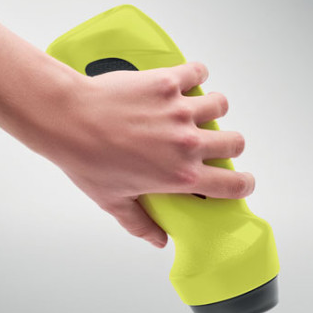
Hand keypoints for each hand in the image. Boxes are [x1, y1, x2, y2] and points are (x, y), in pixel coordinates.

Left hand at [45, 62, 254, 247]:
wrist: (67, 119)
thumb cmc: (86, 160)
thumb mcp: (114, 202)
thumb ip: (140, 224)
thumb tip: (158, 240)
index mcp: (179, 176)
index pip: (233, 185)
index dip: (244, 184)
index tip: (242, 181)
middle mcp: (187, 144)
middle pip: (235, 141)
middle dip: (229, 144)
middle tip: (211, 144)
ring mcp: (179, 111)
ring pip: (220, 105)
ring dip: (211, 110)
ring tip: (193, 111)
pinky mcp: (167, 83)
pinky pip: (197, 72)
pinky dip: (195, 75)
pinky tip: (183, 82)